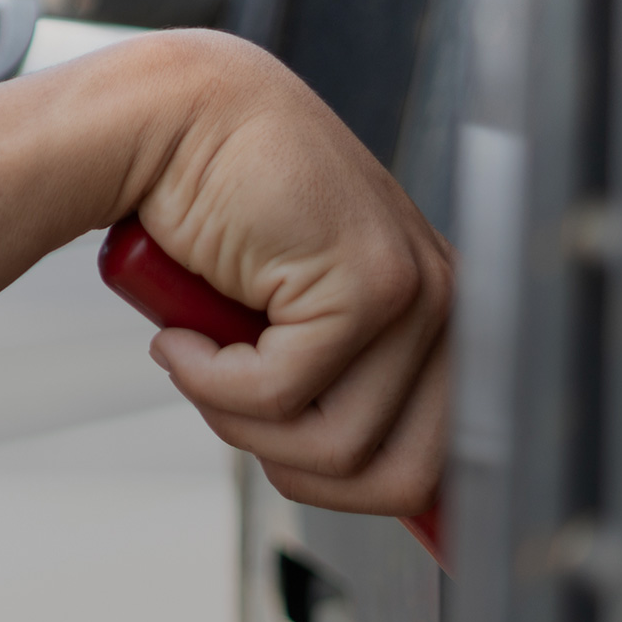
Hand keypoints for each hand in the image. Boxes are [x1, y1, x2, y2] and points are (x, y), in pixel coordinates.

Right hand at [0, 30, 450, 515]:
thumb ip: (331, 382)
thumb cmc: (218, 210)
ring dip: (236, 418)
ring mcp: (418, 292)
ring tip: (198, 354)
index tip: (333, 497)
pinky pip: (283, 395)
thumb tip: (345, 478)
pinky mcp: (370, 284)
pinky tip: (183, 333)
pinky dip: (209, 379)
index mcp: (439, 318)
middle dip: (293, 468)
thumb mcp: (288, 317)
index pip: (449, 459)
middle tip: (230, 407)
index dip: (389, 501)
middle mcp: (448, 305)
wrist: (171, 120)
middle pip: (402, 480)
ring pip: (336, 446)